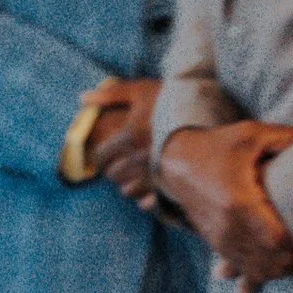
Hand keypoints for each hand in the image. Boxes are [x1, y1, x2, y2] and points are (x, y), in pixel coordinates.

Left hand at [83, 74, 161, 207]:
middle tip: (119, 164)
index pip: (102, 155)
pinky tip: (148, 188)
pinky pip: (148, 202)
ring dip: (127, 184)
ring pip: (128, 190)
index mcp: (130, 136)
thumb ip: (111, 94)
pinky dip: (144, 199)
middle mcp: (141, 157)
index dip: (101, 155)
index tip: (106, 153)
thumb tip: (82, 98)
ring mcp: (157, 173)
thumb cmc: (172, 99)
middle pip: (114, 174)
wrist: (211, 112)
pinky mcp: (173, 185)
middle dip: (113, 169)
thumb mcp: (141, 90)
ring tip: (135, 175)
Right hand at [155, 118, 292, 292]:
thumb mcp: (250, 134)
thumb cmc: (216, 146)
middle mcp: (228, 226)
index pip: (277, 239)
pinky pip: (240, 267)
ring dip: (279, 270)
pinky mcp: (215, 242)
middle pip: (270, 259)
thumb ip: (284, 138)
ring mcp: (220, 238)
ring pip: (256, 269)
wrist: (176, 162)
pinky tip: (273, 272)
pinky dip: (258, 273)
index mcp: (239, 202)